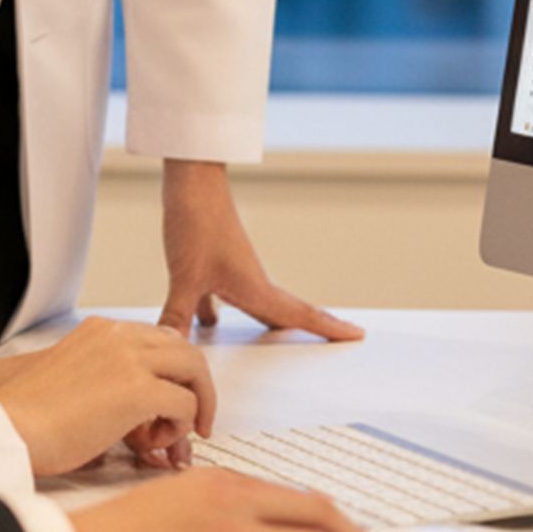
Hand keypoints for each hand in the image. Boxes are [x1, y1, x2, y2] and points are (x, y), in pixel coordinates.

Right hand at [0, 318, 215, 474]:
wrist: (7, 427)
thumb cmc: (29, 418)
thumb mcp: (74, 382)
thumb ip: (108, 384)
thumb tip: (141, 417)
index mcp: (101, 331)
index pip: (159, 339)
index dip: (174, 371)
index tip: (174, 400)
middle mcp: (119, 337)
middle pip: (184, 349)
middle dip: (197, 385)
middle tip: (196, 421)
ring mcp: (130, 360)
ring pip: (193, 370)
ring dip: (194, 405)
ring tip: (177, 436)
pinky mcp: (137, 391)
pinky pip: (184, 403)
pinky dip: (181, 427)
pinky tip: (154, 444)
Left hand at [159, 160, 361, 341]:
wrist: (190, 180)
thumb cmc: (197, 221)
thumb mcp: (185, 275)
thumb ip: (178, 317)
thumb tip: (173, 351)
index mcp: (255, 287)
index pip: (300, 315)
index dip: (329, 328)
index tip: (358, 334)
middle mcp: (250, 280)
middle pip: (285, 314)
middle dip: (308, 331)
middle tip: (335, 344)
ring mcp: (231, 271)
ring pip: (254, 307)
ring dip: (264, 326)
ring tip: (273, 347)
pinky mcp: (210, 263)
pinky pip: (221, 298)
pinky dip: (216, 315)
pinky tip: (205, 326)